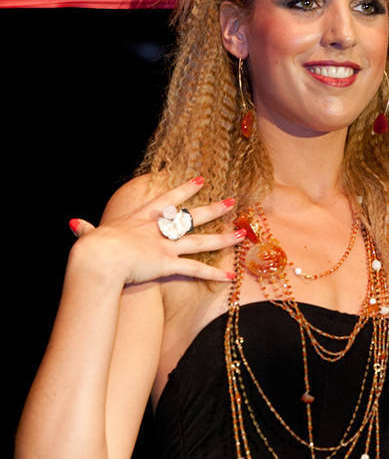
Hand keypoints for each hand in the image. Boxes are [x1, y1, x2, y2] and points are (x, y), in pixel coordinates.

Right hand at [68, 176, 242, 285]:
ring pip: (201, 241)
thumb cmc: (92, 249)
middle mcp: (158, 230)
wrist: (98, 259)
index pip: (167, 201)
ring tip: (242, 233)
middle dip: (213, 209)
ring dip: (224, 238)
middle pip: (191, 217)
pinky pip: (196, 270)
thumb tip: (76, 225)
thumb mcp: (91, 236)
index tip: (200, 180)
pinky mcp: (168, 263)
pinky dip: (214, 275)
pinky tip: (231, 277)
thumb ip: (88, 230)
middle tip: (232, 201)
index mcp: (140, 219)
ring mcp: (165, 246)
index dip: (184, 190)